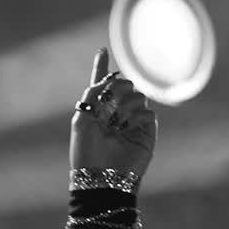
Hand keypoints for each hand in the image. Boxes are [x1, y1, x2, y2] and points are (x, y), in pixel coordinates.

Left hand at [70, 47, 156, 181]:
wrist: (100, 178)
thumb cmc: (85, 152)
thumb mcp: (80, 120)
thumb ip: (92, 93)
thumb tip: (108, 78)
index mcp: (98, 109)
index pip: (102, 84)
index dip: (102, 66)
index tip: (102, 50)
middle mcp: (116, 113)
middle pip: (124, 84)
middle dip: (118, 86)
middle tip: (111, 100)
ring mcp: (132, 121)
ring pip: (138, 94)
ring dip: (127, 103)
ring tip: (117, 122)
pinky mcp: (146, 132)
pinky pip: (147, 112)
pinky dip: (136, 116)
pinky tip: (126, 128)